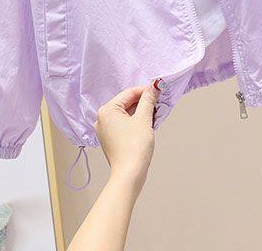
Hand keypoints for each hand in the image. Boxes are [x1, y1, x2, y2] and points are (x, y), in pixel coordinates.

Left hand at [94, 82, 159, 197]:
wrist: (129, 175)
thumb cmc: (135, 147)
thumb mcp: (144, 119)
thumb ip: (148, 100)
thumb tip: (154, 86)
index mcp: (107, 110)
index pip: (129, 93)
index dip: (145, 91)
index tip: (159, 90)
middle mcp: (102, 118)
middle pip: (126, 103)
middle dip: (143, 103)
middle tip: (158, 104)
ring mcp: (104, 130)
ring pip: (126, 114)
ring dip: (140, 112)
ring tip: (154, 116)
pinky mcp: (110, 139)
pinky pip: (123, 124)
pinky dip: (135, 122)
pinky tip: (146, 125)